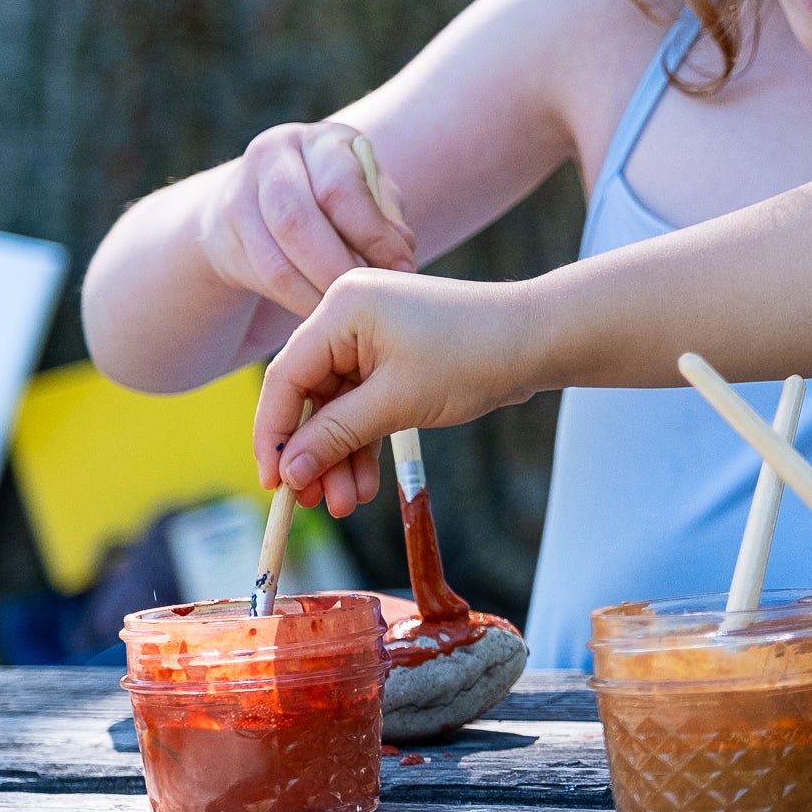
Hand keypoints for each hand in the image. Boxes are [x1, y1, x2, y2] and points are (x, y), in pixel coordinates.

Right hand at [195, 121, 417, 319]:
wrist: (264, 202)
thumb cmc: (337, 199)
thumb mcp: (369, 196)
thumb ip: (386, 221)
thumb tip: (401, 261)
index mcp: (320, 141)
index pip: (340, 188)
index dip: (373, 234)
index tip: (403, 269)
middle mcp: (272, 157)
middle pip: (297, 221)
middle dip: (338, 267)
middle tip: (368, 298)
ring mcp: (238, 194)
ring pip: (274, 258)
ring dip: (316, 292)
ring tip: (347, 310)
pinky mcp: (222, 234)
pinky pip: (262, 277)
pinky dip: (296, 300)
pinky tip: (321, 311)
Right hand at [253, 268, 537, 518]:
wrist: (539, 339)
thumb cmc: (472, 357)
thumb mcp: (396, 402)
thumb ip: (336, 436)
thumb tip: (289, 473)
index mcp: (341, 308)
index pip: (285, 377)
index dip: (274, 435)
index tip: (272, 484)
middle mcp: (349, 315)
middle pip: (311, 396)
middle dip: (314, 453)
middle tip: (314, 502)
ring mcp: (372, 336)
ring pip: (339, 406)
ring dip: (340, 455)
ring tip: (346, 502)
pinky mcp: (394, 356)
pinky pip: (365, 402)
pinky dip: (364, 440)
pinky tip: (362, 483)